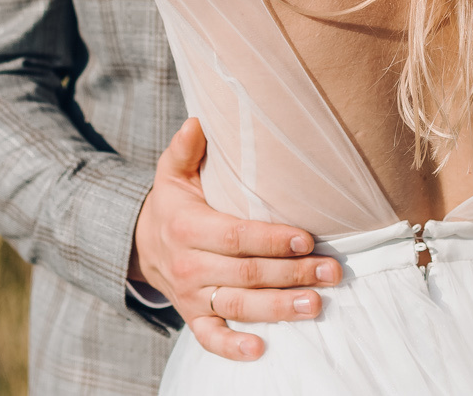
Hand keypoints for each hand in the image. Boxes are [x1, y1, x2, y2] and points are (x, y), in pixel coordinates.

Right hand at [131, 118, 340, 361]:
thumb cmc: (173, 204)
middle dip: (291, 273)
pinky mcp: (194, 319)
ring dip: (278, 308)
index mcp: (188, 227)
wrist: (142, 245)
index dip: (271, 239)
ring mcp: (192, 296)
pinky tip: (262, 349)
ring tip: (315, 304)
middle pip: (246, 274)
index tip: (306, 238)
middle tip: (330, 271)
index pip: (235, 236)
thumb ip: (184, 149)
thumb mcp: (172, 174)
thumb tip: (197, 122)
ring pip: (237, 306)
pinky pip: (211, 339)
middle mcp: (190, 266)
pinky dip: (233, 348)